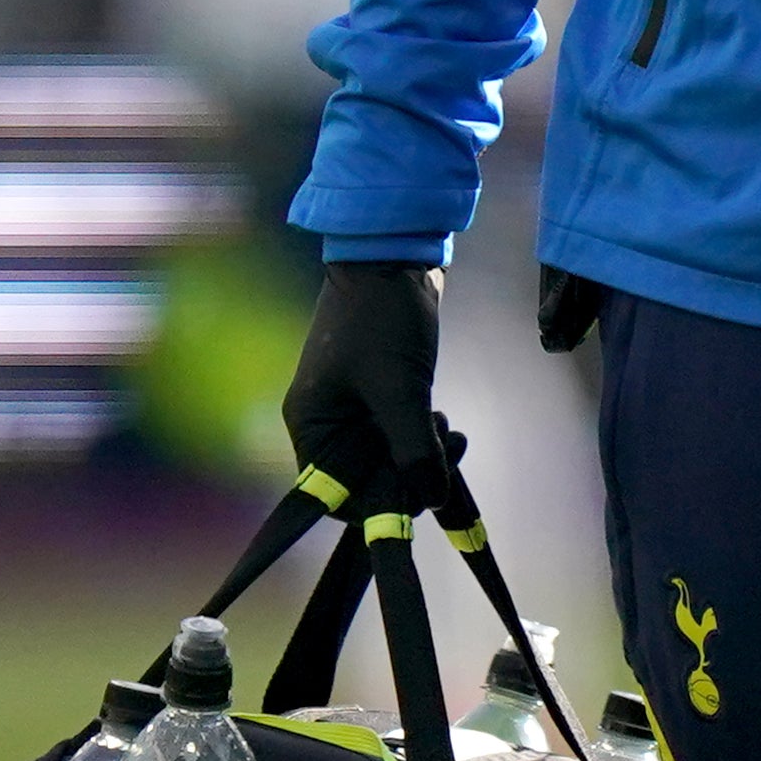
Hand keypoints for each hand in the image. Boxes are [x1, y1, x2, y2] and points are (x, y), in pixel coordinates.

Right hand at [285, 262, 450, 507]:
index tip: (418, 496)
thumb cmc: (383, 320)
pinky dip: (420, 434)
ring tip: (448, 434)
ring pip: (385, 453)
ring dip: (419, 453)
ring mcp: (352, 404)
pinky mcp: (378, 388)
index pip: (333, 493)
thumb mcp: (400, 389)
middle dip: (406, 473)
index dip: (375, 504)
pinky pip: (396, 429)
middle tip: (446, 455)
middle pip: (363, 476)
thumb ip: (414, 448)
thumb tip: (431, 499)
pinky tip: (442, 422)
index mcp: (312, 424)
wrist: (394, 256)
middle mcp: (326, 420)